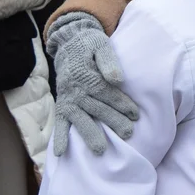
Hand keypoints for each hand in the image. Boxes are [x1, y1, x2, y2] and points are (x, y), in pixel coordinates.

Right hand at [47, 12, 139, 155]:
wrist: (68, 41)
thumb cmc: (89, 44)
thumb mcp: (101, 44)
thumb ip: (109, 61)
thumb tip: (117, 79)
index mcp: (86, 74)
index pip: (106, 92)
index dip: (121, 104)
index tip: (136, 114)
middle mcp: (75, 89)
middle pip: (96, 108)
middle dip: (112, 122)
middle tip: (128, 134)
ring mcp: (67, 98)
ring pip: (80, 118)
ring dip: (90, 134)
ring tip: (101, 150)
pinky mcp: (62, 103)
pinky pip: (59, 121)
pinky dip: (60, 137)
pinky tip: (62, 153)